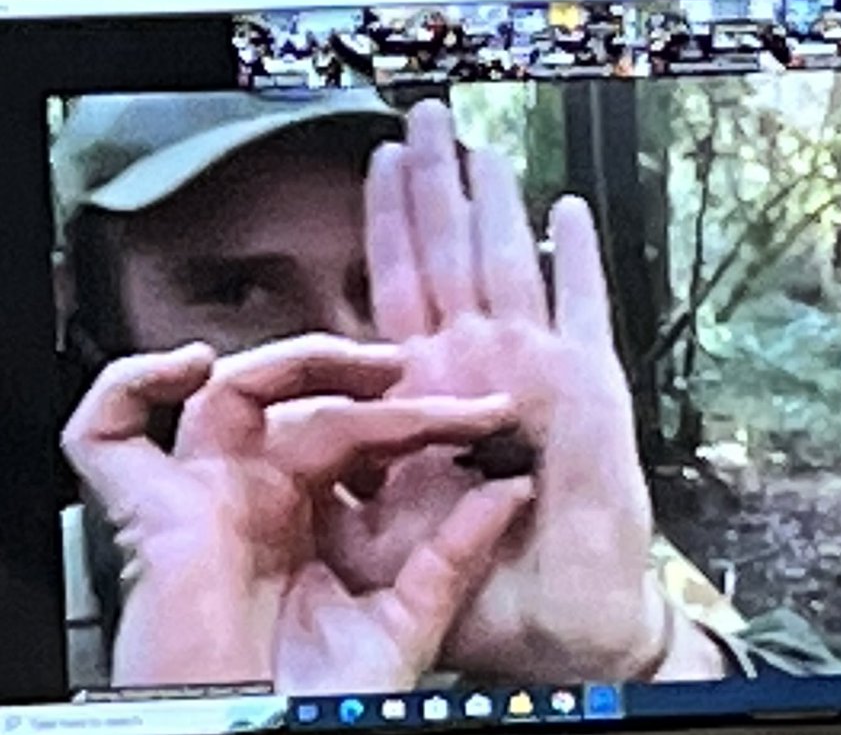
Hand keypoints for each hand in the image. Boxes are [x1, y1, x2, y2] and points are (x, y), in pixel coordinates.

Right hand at [62, 334, 523, 688]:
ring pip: (227, 393)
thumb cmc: (317, 708)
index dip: (419, 418)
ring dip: (292, 362)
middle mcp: (256, 506)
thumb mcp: (406, 621)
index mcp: (309, 528)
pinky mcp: (149, 517)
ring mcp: (203, 504)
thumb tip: (512, 488)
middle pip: (301, 406)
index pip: (360, 437)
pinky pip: (106, 435)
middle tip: (416, 372)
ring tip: (362, 366)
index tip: (487, 415)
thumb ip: (455, 552)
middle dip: (363, 379)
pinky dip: (130, 387)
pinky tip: (189, 369)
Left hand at [321, 99, 726, 682]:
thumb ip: (344, 474)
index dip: (390, 222)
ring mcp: (537, 366)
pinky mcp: (587, 383)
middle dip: (435, 184)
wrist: (563, 620)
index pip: (400, 284)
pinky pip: (584, 306)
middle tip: (428, 120)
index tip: (380, 166)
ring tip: (479, 146)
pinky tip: (568, 213)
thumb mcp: (378, 533)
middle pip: (449, 253)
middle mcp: (481, 364)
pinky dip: (579, 259)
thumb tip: (302, 420)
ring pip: (508, 262)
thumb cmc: (481, 584)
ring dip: (492, 202)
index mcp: (430, 389)